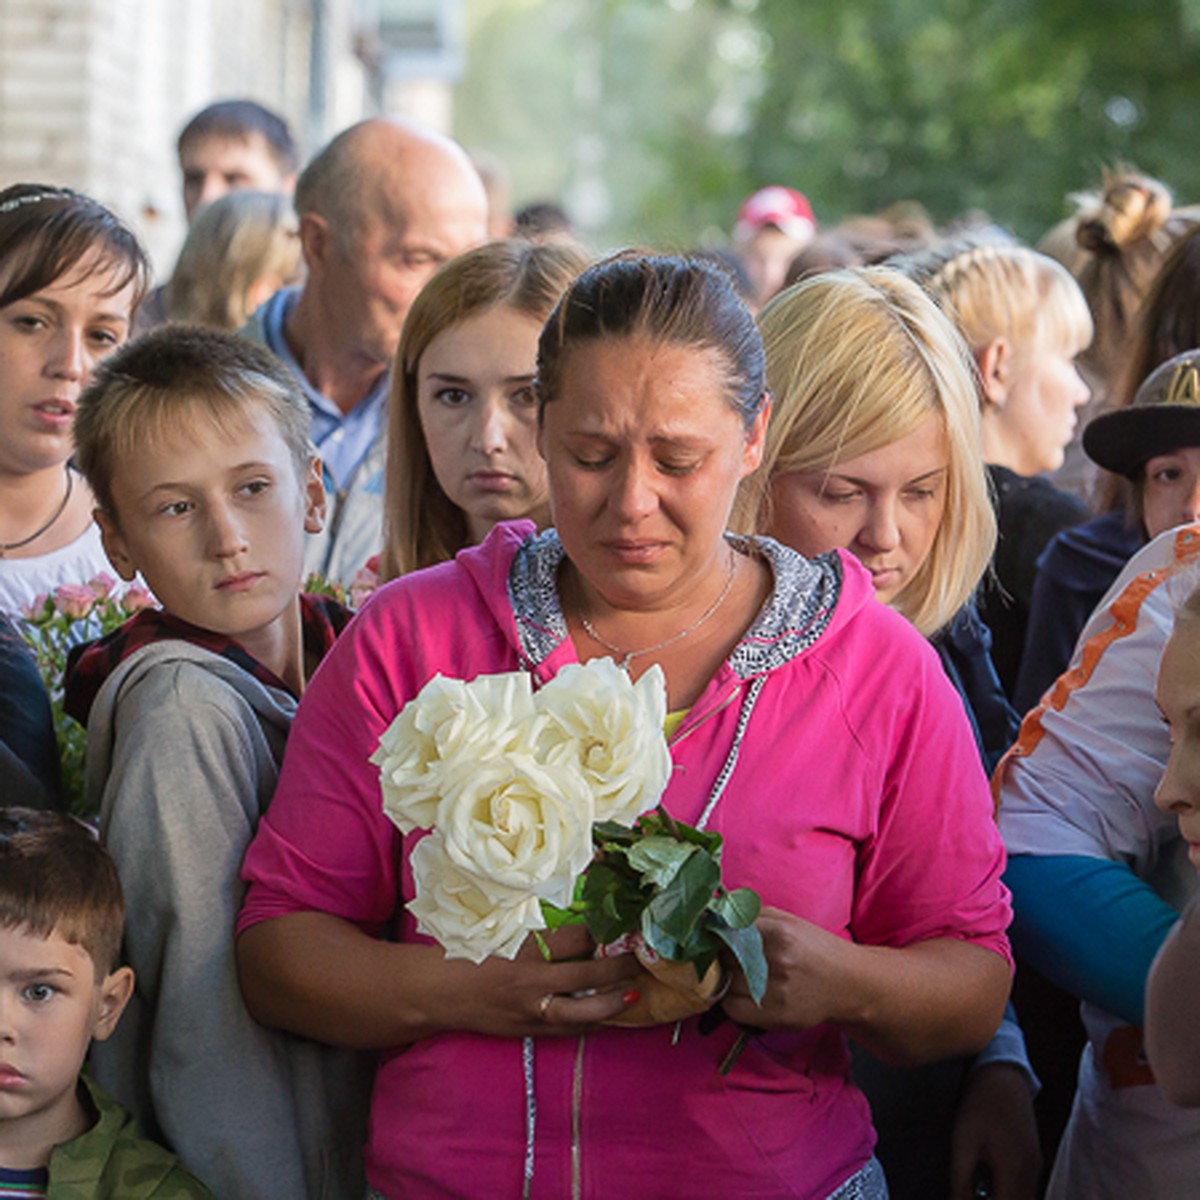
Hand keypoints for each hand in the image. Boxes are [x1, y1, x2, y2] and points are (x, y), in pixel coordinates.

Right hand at [433, 923, 647, 1038]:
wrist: (436, 993)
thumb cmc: (467, 954)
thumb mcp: (502, 933)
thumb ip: (538, 930)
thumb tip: (577, 923)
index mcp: (523, 951)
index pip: (572, 939)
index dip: (598, 932)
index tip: (619, 924)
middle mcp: (529, 983)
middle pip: (584, 976)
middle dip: (616, 969)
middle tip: (639, 959)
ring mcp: (529, 1012)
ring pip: (581, 1012)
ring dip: (610, 1004)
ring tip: (634, 994)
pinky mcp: (526, 1032)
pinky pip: (566, 1030)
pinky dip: (589, 1023)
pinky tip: (607, 1017)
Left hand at [722, 905, 846, 1030]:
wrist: (848, 984)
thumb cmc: (813, 948)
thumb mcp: (785, 920)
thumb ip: (749, 915)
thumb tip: (711, 915)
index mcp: (779, 932)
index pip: (725, 931)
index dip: (715, 935)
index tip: (713, 937)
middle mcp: (777, 961)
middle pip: (723, 957)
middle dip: (720, 956)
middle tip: (729, 957)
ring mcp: (775, 991)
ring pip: (725, 983)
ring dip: (726, 979)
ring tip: (743, 975)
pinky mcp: (774, 1016)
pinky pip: (732, 1008)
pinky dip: (731, 1000)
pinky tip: (745, 993)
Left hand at [948, 1063, 1041, 1199]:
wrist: (1003, 1075)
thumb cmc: (979, 1106)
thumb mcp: (963, 1142)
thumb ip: (961, 1180)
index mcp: (1014, 1172)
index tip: (963, 1198)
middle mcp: (1032, 1174)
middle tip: (968, 1194)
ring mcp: (1036, 1166)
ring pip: (1025, 1199)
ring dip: (1003, 1198)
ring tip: (977, 1191)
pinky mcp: (1034, 1158)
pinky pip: (1026, 1188)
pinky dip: (1010, 1192)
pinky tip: (989, 1183)